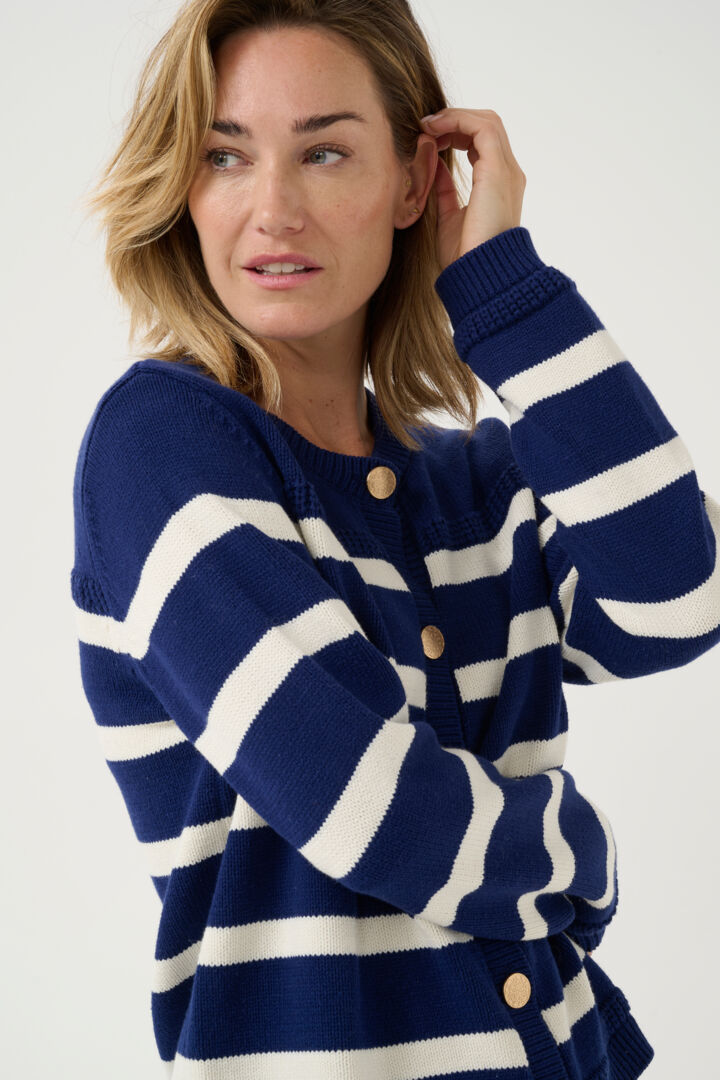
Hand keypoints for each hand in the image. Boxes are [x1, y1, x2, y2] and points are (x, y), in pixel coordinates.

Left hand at [419, 108, 526, 271]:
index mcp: (499, 185)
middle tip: (426, 126)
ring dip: (455, 117)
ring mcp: (506, 171)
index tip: (430, 137)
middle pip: (488, 125)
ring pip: (487, 121)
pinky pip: (481, 128)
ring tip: (428, 124)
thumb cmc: (465, 256)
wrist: (480, 274)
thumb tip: (433, 167)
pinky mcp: (496, 171)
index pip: (484, 142)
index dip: (457, 132)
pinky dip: (457, 121)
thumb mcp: (449, 216)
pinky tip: (434, 130)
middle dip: (456, 120)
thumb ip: (444, 190)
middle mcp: (508, 174)